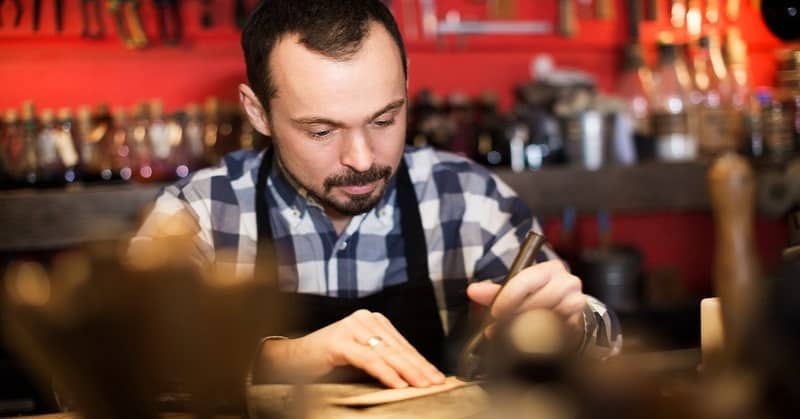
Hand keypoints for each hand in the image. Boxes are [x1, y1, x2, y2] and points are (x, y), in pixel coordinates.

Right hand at [260, 309, 444, 387]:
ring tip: (424, 385)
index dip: (421, 362)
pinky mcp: (339, 341)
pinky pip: (369, 359)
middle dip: (420, 368)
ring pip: (387, 354)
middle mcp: (364, 319)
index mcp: (372, 321)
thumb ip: (384, 362)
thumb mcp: (362, 360)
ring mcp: (351, 327)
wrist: (290, 361)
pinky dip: (386, 373)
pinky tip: (399, 384)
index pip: (403, 344)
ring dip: (408, 372)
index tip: (438, 377)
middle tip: (438, 383)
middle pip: (398, 349)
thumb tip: (415, 378)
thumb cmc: (327, 364)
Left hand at [466, 260, 586, 333]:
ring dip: (524, 329)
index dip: (509, 296)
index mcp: (551, 269)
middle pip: (537, 301)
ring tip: (508, 335)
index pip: (527, 279)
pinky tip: (529, 340)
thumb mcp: (518, 288)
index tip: (495, 311)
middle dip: (513, 316)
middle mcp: (567, 282)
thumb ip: (495, 290)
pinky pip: (556, 332)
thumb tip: (473, 291)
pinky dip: (539, 337)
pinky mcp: (579, 322)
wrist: (569, 309)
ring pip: (546, 318)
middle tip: (495, 328)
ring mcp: (576, 302)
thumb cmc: (540, 295)